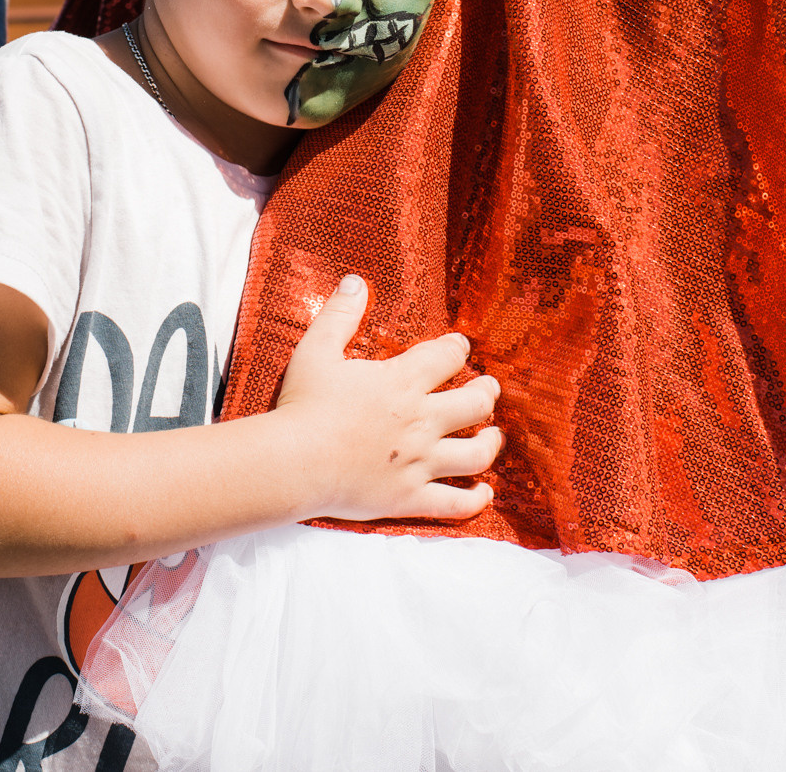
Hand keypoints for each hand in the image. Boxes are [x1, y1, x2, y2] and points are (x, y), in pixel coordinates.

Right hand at [273, 275, 503, 522]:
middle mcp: (420, 421)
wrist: (292, 462)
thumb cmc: (302, 405)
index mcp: (402, 383)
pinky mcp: (409, 498)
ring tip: (493, 436)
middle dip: (486, 393)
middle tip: (488, 388)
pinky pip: (454, 503)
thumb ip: (340, 315)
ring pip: (475, 454)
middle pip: (475, 404)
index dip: (457, 348)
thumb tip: (356, 282)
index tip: (459, 347)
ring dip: (490, 442)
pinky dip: (475, 500)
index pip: (447, 358)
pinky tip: (485, 493)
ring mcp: (419, 462)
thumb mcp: (316, 351)